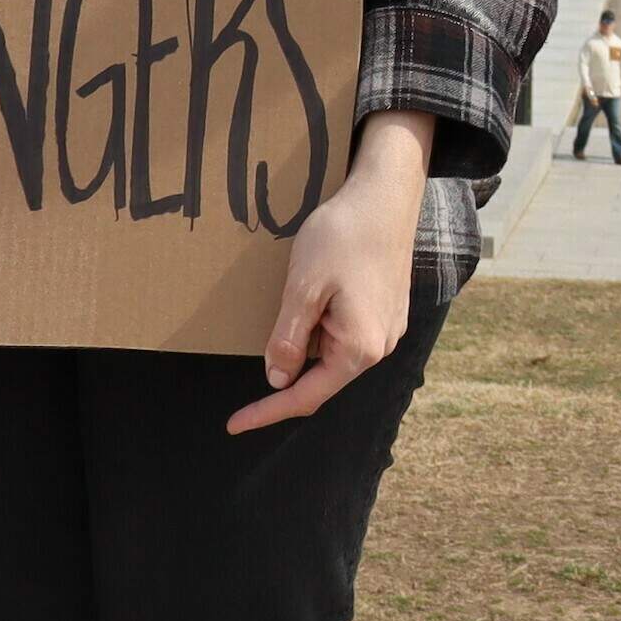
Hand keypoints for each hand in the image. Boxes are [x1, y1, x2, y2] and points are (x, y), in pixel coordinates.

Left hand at [228, 110, 431, 433]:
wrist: (387, 196)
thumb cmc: (344, 237)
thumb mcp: (304, 288)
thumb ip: (288, 339)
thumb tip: (277, 379)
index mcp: (359, 348)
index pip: (306, 396)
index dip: (267, 411)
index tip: (233, 424)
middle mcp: (379, 346)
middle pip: (321, 375)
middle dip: (289, 358)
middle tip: (274, 313)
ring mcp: (387, 329)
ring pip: (333, 352)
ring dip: (306, 334)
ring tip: (303, 286)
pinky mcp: (387, 311)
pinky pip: (346, 334)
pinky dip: (322, 322)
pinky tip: (317, 289)